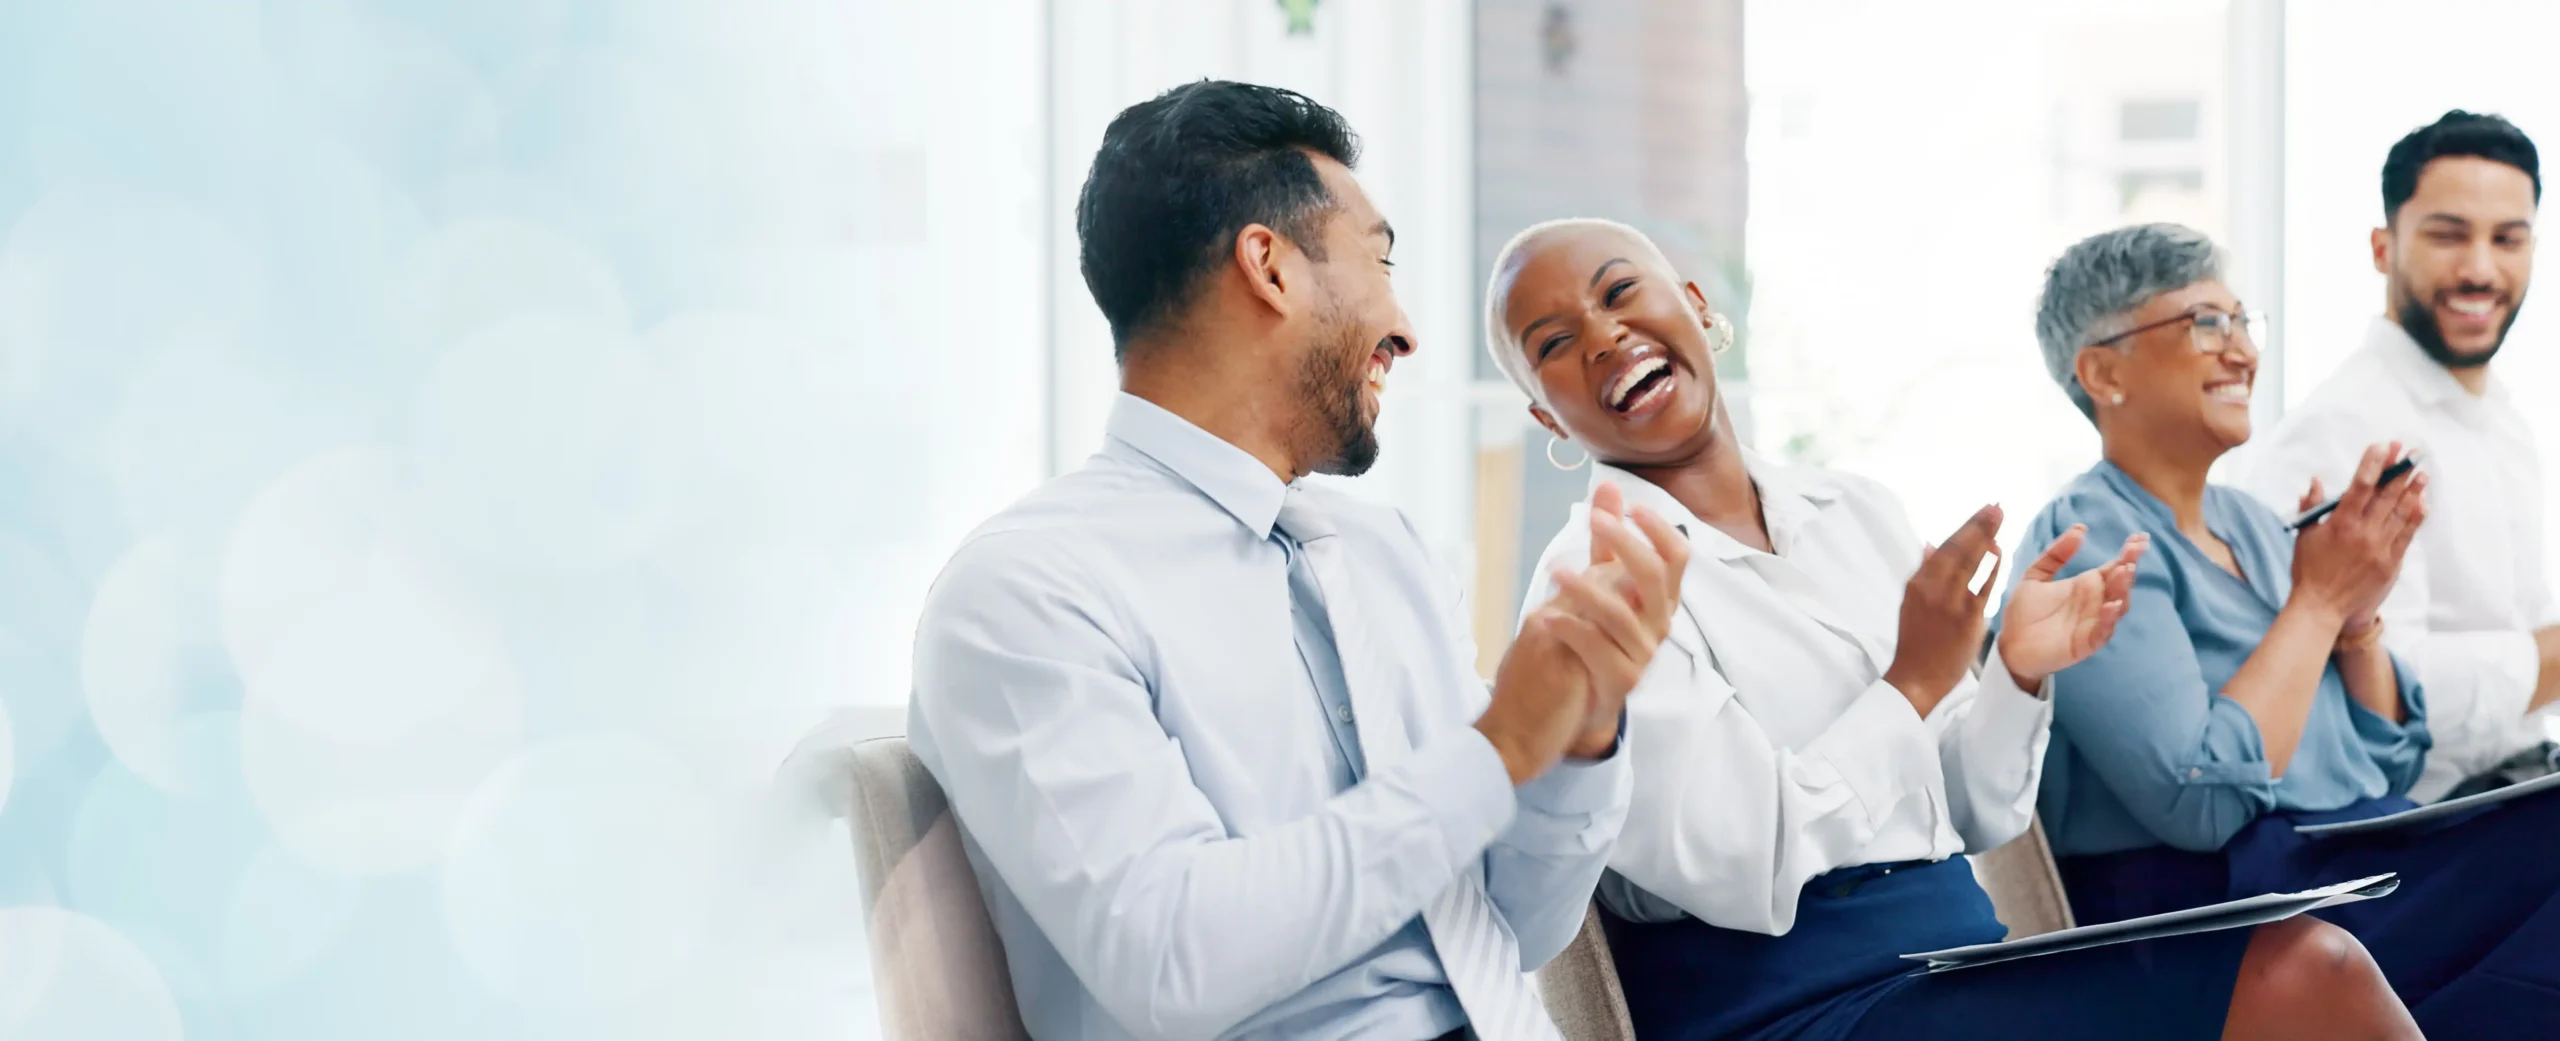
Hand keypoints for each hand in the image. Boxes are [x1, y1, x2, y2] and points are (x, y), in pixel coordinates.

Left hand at [1480, 482, 1689, 782]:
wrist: (1581, 703)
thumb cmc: (1595, 634)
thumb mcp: (1601, 581)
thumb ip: (1607, 538)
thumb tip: (1608, 485)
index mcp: (1659, 598)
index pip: (1678, 558)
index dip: (1660, 530)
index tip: (1633, 508)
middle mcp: (1658, 625)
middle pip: (1654, 576)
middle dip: (1626, 544)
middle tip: (1595, 522)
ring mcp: (1642, 654)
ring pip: (1622, 614)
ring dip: (1588, 587)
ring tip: (1555, 570)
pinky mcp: (1620, 680)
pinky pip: (1598, 650)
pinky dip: (1572, 630)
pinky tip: (1546, 616)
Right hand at [1882, 504, 2003, 716]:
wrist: (1917, 677)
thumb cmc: (1915, 640)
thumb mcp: (1911, 602)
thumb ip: (1925, 572)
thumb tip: (1932, 544)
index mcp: (1918, 583)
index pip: (1944, 547)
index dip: (1965, 527)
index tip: (1982, 510)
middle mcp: (1933, 589)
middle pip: (1959, 549)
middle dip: (1979, 525)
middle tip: (1996, 506)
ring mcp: (1951, 603)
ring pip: (1971, 563)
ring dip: (1987, 538)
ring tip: (1999, 518)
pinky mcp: (1968, 618)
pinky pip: (1985, 587)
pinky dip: (1993, 567)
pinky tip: (2000, 551)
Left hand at [1996, 524, 2147, 689]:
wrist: (2010, 646)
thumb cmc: (2025, 612)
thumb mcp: (2036, 575)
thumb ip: (2056, 554)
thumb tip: (2080, 528)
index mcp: (2087, 584)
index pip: (2114, 565)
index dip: (2128, 552)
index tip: (2139, 537)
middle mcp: (2096, 601)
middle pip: (2121, 583)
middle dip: (2129, 567)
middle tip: (2132, 553)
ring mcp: (2095, 622)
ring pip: (2118, 604)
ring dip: (2123, 588)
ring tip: (2124, 570)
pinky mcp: (2087, 641)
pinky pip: (2104, 630)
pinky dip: (2110, 618)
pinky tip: (2111, 604)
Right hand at [2289, 443, 2425, 632]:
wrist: (2321, 607)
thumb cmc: (2308, 570)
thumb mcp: (2304, 536)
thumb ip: (2312, 507)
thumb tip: (2317, 481)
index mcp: (2340, 524)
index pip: (2360, 486)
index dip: (2373, 464)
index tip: (2382, 447)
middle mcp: (2363, 533)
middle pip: (2386, 495)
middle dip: (2398, 470)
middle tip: (2410, 452)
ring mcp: (2380, 548)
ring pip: (2400, 513)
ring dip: (2413, 490)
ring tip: (2422, 472)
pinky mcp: (2390, 562)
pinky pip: (2407, 535)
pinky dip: (2415, 517)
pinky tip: (2422, 503)